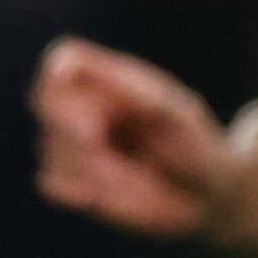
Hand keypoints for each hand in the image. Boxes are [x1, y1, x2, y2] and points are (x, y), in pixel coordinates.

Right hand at [34, 39, 231, 238]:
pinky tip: (126, 195)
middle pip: (47, 104)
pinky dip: (88, 191)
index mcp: (112, 80)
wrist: (209, 198)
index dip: (63, 80)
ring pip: (53, 149)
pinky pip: (54, 183)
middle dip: (80, 137)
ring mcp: (68, 143)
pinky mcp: (66, 179)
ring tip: (147, 182)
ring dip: (99, 172)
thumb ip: (135, 90)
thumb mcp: (178, 116)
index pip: (66, 59)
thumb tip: (79, 69)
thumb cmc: (196, 146)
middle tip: (122, 162)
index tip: (93, 123)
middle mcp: (82, 106)